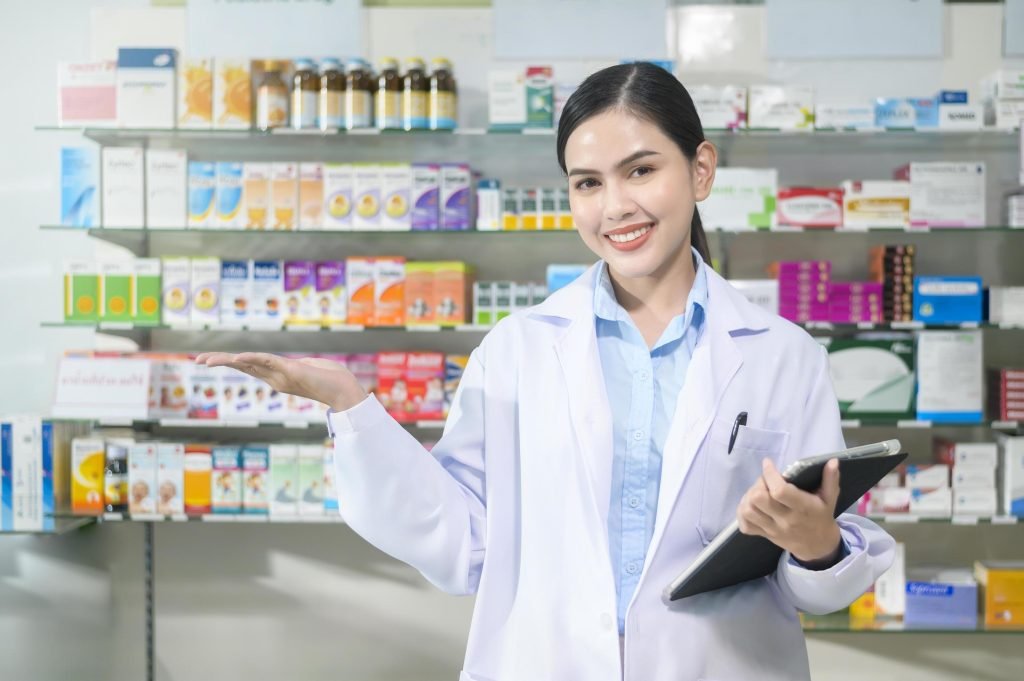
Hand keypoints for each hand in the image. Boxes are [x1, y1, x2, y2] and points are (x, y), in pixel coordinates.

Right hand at [195, 352, 366, 411]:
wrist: (346, 390)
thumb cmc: (332, 379)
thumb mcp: (312, 368)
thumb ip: (302, 366)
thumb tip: (302, 365)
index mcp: (278, 375)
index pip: (249, 366)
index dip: (230, 361)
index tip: (210, 359)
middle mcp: (276, 377)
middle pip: (242, 366)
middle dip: (219, 362)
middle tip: (196, 360)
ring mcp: (281, 375)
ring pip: (249, 365)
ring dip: (226, 361)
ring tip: (205, 360)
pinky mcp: (291, 371)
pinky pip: (267, 362)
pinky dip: (251, 360)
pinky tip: (236, 358)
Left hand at [736, 458, 842, 564]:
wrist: (817, 546)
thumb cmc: (821, 517)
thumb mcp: (830, 498)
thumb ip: (830, 479)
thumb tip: (832, 461)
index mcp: (802, 508)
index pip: (780, 491)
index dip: (770, 474)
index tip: (768, 463)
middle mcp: (785, 520)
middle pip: (759, 499)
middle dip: (758, 484)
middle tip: (766, 481)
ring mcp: (772, 529)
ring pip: (749, 511)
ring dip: (749, 496)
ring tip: (759, 491)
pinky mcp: (764, 535)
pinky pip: (745, 526)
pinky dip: (743, 513)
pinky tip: (751, 504)